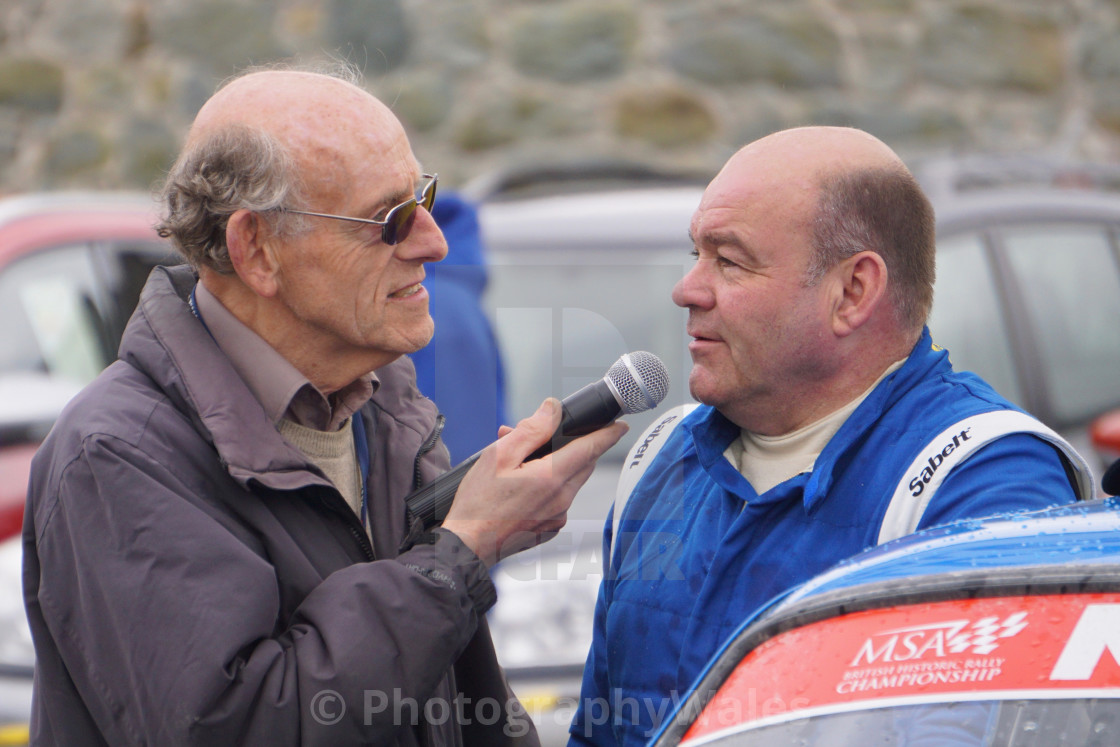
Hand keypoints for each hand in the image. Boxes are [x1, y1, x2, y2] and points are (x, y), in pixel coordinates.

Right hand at [442, 398, 627, 565]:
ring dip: (556, 466)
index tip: (620, 426)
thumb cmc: (478, 501)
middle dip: (570, 445)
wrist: (467, 545)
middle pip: (583, 464)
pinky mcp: (550, 529)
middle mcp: (562, 500)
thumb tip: (552, 409)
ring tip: (520, 461)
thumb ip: (531, 430)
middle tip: (539, 438)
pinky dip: (549, 487)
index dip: (608, 434)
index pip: (591, 449)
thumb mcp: (499, 455)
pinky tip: (522, 485)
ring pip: (570, 482)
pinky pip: (560, 500)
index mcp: (551, 478)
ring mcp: (558, 517)